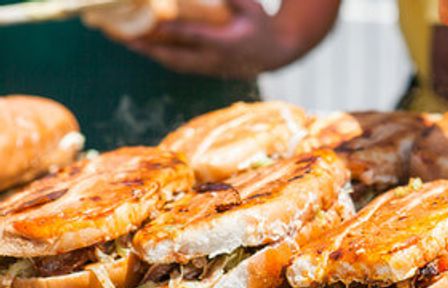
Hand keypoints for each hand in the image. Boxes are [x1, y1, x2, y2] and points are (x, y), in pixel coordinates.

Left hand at [124, 0, 339, 78]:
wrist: (278, 53)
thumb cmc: (262, 24)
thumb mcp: (251, 6)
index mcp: (223, 42)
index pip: (187, 35)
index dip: (163, 29)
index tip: (142, 20)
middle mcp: (212, 58)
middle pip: (172, 53)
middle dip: (144, 44)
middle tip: (118, 35)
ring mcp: (209, 67)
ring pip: (172, 61)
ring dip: (147, 52)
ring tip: (123, 40)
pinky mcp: (207, 70)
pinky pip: (178, 64)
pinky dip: (159, 55)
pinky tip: (144, 47)